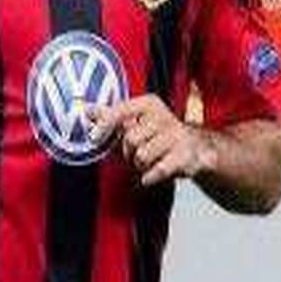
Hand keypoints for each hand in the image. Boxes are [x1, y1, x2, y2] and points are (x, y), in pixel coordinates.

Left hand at [89, 95, 215, 185]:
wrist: (195, 150)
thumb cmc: (159, 136)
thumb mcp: (135, 123)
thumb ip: (110, 117)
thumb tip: (85, 110)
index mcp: (149, 104)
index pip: (121, 110)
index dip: (105, 125)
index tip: (94, 136)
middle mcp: (164, 116)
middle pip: (130, 139)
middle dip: (129, 153)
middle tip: (138, 153)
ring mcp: (176, 136)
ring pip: (142, 156)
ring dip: (141, 165)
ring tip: (151, 160)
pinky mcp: (185, 155)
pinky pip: (156, 171)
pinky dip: (150, 176)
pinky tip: (155, 172)